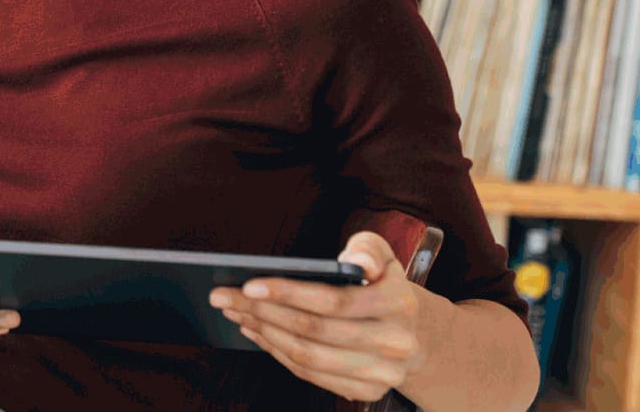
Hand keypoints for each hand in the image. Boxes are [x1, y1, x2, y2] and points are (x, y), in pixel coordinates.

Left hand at [208, 231, 429, 402]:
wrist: (415, 334)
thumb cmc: (383, 285)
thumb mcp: (383, 255)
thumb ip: (368, 248)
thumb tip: (356, 261)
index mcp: (398, 304)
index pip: (335, 301)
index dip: (288, 293)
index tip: (248, 284)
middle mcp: (394, 343)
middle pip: (314, 330)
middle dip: (262, 311)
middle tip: (224, 296)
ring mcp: (381, 373)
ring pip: (307, 356)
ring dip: (263, 333)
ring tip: (235, 312)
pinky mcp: (366, 391)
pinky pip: (310, 374)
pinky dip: (276, 353)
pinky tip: (255, 331)